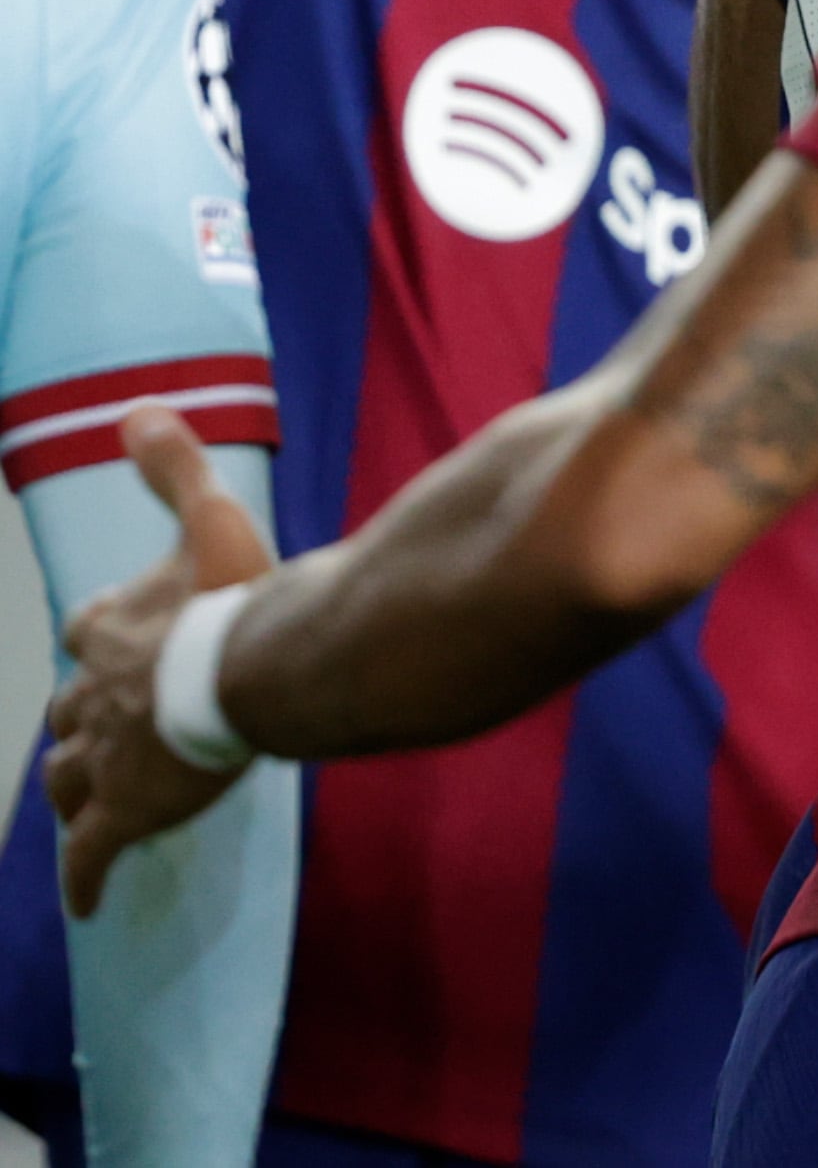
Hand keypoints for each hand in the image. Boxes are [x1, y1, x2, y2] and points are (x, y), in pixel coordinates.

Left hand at [45, 412, 278, 914]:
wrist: (256, 673)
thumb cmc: (236, 598)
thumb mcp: (209, 518)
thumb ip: (174, 468)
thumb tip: (138, 408)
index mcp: (109, 630)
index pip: (87, 633)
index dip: (105, 637)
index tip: (123, 639)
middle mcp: (93, 695)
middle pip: (72, 711)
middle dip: (88, 718)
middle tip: (116, 728)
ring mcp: (106, 759)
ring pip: (68, 780)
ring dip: (76, 788)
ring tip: (90, 802)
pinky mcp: (124, 812)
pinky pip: (90, 855)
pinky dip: (85, 878)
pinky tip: (87, 903)